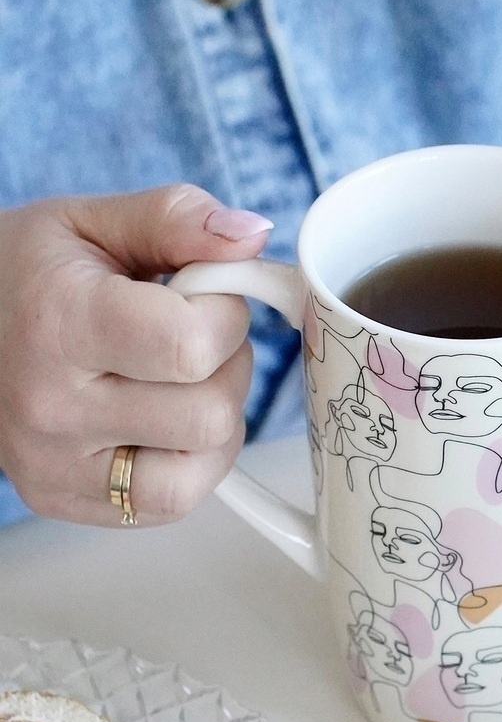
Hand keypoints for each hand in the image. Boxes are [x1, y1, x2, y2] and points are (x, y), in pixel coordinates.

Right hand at [0, 185, 270, 525]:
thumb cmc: (29, 271)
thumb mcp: (96, 220)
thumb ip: (179, 218)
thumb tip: (252, 234)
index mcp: (61, 326)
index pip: (192, 346)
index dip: (227, 313)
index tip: (205, 291)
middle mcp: (50, 409)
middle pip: (209, 413)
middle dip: (229, 363)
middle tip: (195, 332)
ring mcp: (51, 465)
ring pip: (200, 468)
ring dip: (216, 417)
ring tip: (182, 375)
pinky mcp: (58, 499)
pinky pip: (170, 503)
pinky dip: (192, 460)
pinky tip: (168, 415)